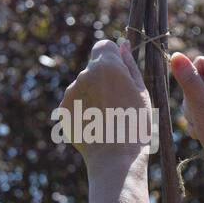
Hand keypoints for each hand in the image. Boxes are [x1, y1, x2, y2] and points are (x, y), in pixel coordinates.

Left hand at [59, 40, 151, 163]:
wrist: (115, 157)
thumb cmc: (135, 124)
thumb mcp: (141, 92)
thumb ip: (130, 65)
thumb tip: (124, 45)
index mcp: (106, 66)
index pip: (103, 46)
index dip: (111, 57)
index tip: (119, 73)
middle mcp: (84, 75)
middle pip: (93, 69)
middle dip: (103, 80)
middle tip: (117, 104)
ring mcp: (70, 93)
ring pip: (83, 87)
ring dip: (92, 96)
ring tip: (106, 119)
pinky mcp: (62, 110)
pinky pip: (74, 104)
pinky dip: (82, 111)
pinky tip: (95, 126)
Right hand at [170, 53, 203, 180]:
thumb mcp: (200, 104)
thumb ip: (188, 79)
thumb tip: (176, 56)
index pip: (200, 62)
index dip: (191, 77)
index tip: (195, 96)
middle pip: (193, 81)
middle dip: (190, 100)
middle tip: (200, 114)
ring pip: (191, 98)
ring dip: (191, 114)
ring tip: (201, 126)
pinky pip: (194, 111)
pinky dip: (194, 122)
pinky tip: (202, 133)